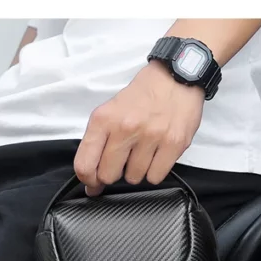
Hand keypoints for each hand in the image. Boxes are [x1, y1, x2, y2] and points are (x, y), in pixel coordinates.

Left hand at [74, 60, 203, 195]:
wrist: (175, 77)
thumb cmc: (142, 96)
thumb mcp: (110, 110)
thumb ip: (98, 143)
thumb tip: (92, 181)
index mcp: (104, 119)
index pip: (85, 164)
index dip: (88, 180)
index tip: (93, 183)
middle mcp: (125, 128)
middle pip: (108, 176)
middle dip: (113, 174)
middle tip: (122, 162)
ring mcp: (150, 137)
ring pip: (134, 178)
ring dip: (137, 171)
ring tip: (143, 152)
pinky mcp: (173, 144)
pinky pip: (155, 177)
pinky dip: (154, 172)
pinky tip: (156, 155)